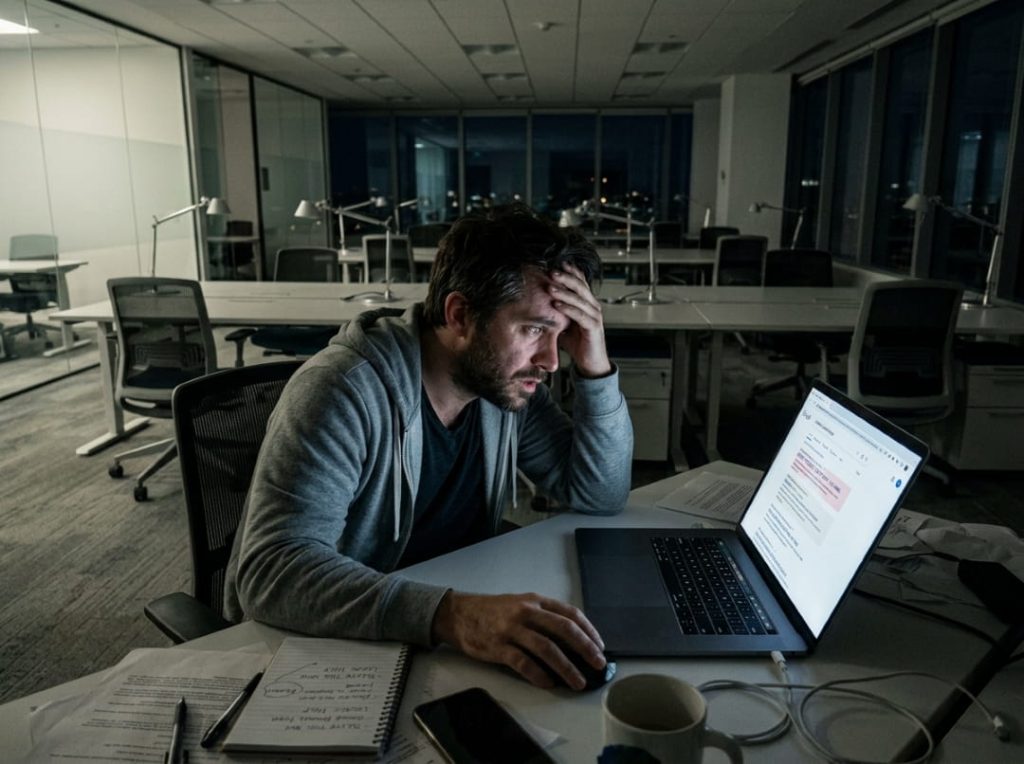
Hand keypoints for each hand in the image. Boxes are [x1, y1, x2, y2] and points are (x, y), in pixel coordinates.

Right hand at [431, 591, 605, 689]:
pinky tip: (548, 684)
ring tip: (577, 682)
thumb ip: (543, 616)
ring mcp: (511, 629)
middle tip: (598, 663)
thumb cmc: (493, 611)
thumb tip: (572, 639)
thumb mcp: (521, 604)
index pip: (569, 613)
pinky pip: (523, 663)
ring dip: (566, 668)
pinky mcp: (498, 647)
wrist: (458, 614)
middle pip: (563, 629)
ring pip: (546, 649)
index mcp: (535, 601)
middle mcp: (526, 612)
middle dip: (585, 648)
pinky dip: (538, 675)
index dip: (588, 630)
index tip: (599, 645)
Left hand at [547, 265, 611, 377]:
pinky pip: (580, 315)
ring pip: (580, 299)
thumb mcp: (564, 324)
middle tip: (551, 270)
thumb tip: (536, 306)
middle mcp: (593, 307)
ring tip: (550, 286)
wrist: (591, 363)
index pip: (580, 282)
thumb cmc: (577, 343)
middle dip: (565, 277)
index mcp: (587, 303)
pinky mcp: (593, 328)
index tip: (557, 263)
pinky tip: (556, 304)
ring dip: (564, 292)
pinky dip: (568, 309)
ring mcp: (595, 317)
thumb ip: (555, 314)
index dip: (570, 272)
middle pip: (580, 286)